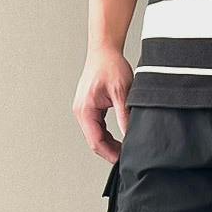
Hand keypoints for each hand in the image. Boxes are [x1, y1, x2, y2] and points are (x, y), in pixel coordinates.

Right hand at [71, 47, 132, 163]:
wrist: (104, 50)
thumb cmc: (110, 66)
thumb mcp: (122, 93)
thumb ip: (125, 117)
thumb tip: (130, 137)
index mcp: (85, 110)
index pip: (96, 141)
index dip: (111, 154)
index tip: (124, 160)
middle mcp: (81, 111)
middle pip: (94, 141)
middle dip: (111, 151)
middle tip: (128, 157)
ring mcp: (84, 110)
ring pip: (96, 136)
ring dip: (110, 144)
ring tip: (125, 149)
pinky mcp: (89, 107)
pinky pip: (97, 127)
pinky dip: (107, 135)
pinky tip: (120, 138)